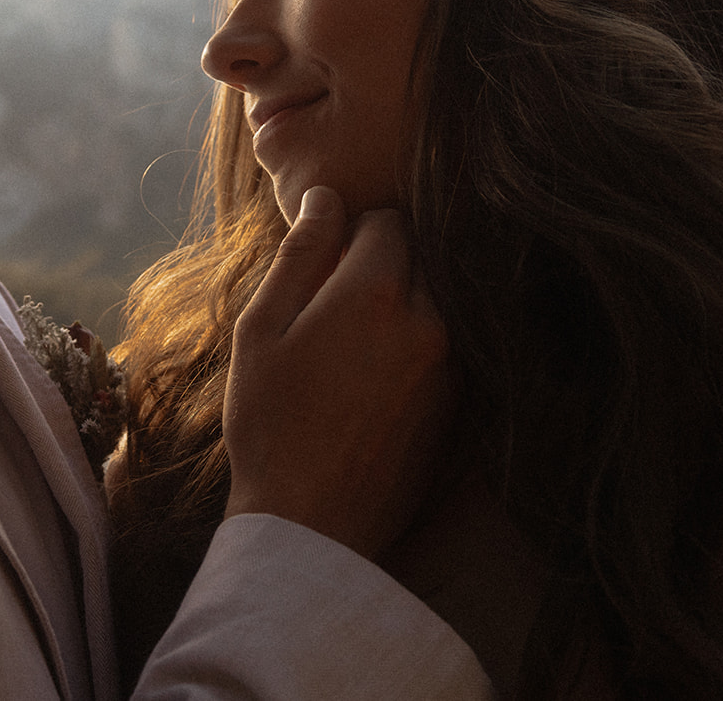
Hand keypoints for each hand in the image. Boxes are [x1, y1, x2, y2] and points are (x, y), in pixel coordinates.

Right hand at [222, 186, 454, 557]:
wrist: (311, 524)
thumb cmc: (270, 423)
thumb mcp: (261, 330)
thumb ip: (299, 256)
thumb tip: (325, 198)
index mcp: (375, 293)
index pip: (387, 221)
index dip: (350, 235)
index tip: (324, 267)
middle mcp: (429, 321)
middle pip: (421, 256)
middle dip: (383, 266)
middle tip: (336, 307)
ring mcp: (452, 366)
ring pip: (439, 301)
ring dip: (405, 306)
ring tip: (354, 348)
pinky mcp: (461, 405)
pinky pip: (447, 348)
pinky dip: (419, 347)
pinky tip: (375, 383)